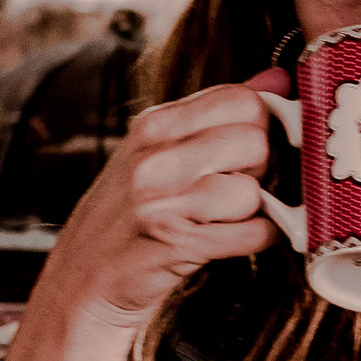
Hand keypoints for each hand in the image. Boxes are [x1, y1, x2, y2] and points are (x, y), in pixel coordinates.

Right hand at [34, 67, 292, 332]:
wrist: (82, 281)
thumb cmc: (132, 214)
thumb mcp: (164, 151)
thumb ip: (221, 113)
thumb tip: (278, 79)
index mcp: (154, 125)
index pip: (243, 99)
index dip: (261, 125)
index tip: (249, 148)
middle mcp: (153, 156)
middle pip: (256, 142)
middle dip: (257, 170)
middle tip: (228, 189)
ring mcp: (160, 200)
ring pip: (253, 191)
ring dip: (251, 212)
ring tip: (216, 220)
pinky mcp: (175, 243)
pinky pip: (254, 232)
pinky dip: (257, 239)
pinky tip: (229, 240)